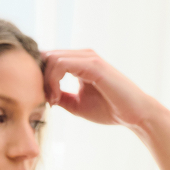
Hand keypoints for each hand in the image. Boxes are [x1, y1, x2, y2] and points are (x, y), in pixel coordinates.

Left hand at [42, 49, 161, 131]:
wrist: (132, 114)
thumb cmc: (107, 109)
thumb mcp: (74, 103)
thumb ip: (57, 95)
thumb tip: (39, 94)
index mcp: (78, 62)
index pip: (48, 59)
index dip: (38, 78)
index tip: (42, 100)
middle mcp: (83, 56)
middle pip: (46, 56)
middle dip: (38, 79)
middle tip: (45, 101)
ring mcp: (89, 58)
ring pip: (52, 58)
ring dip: (45, 82)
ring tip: (52, 101)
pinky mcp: (94, 65)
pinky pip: (62, 64)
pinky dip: (53, 81)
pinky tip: (56, 99)